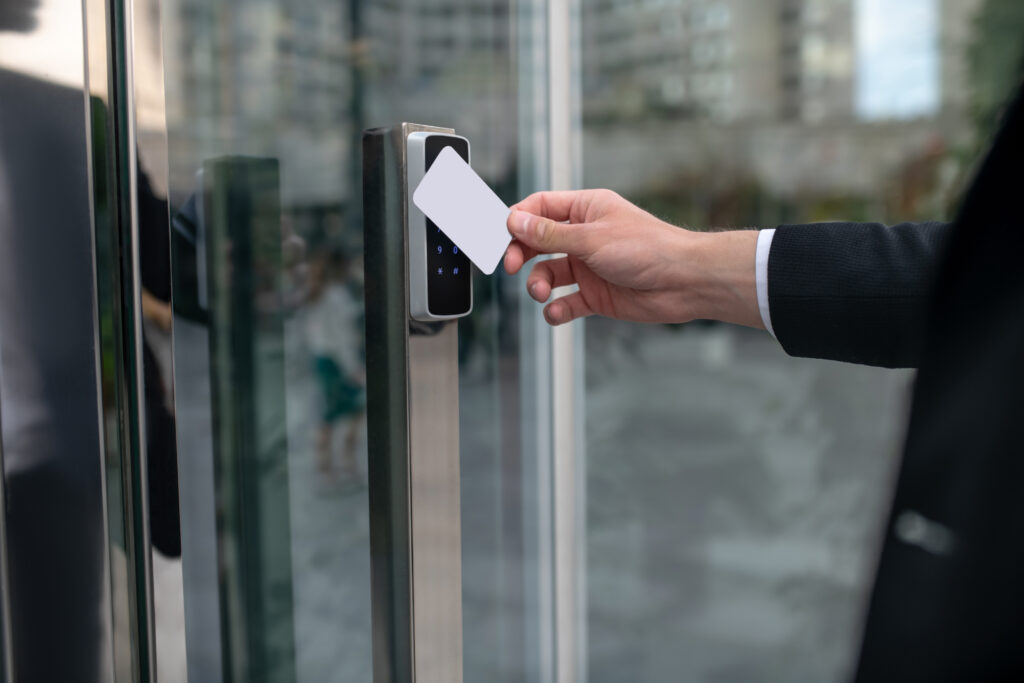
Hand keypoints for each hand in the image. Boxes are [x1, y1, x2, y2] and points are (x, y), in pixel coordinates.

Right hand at [504, 189, 762, 327]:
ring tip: (540, 292)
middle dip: (523, 254)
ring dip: (538, 284)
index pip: (540, 208)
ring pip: (549, 273)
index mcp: (586, 210)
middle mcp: (585, 237)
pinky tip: (556, 311)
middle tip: (513, 266)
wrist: (685, 282)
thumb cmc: (649, 249)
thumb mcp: (591, 238)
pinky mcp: (596, 295)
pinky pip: (566, 302)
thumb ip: (550, 234)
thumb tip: (515, 222)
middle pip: (538, 241)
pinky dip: (556, 309)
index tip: (505, 236)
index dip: (519, 220)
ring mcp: (590, 267)